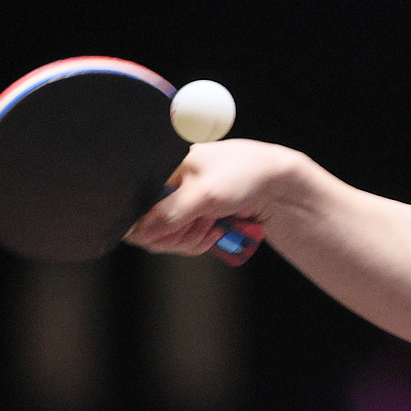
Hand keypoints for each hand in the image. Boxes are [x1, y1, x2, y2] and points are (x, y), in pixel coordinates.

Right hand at [126, 138, 296, 256]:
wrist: (277, 183)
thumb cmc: (245, 173)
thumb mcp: (205, 193)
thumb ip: (170, 213)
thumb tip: (140, 234)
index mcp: (161, 168)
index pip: (133, 207)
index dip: (149, 225)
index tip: (173, 228)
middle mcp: (165, 186)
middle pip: (148, 229)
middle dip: (178, 233)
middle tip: (202, 222)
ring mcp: (178, 204)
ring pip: (165, 240)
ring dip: (192, 238)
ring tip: (213, 223)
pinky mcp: (191, 219)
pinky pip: (182, 242)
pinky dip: (199, 241)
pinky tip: (217, 229)